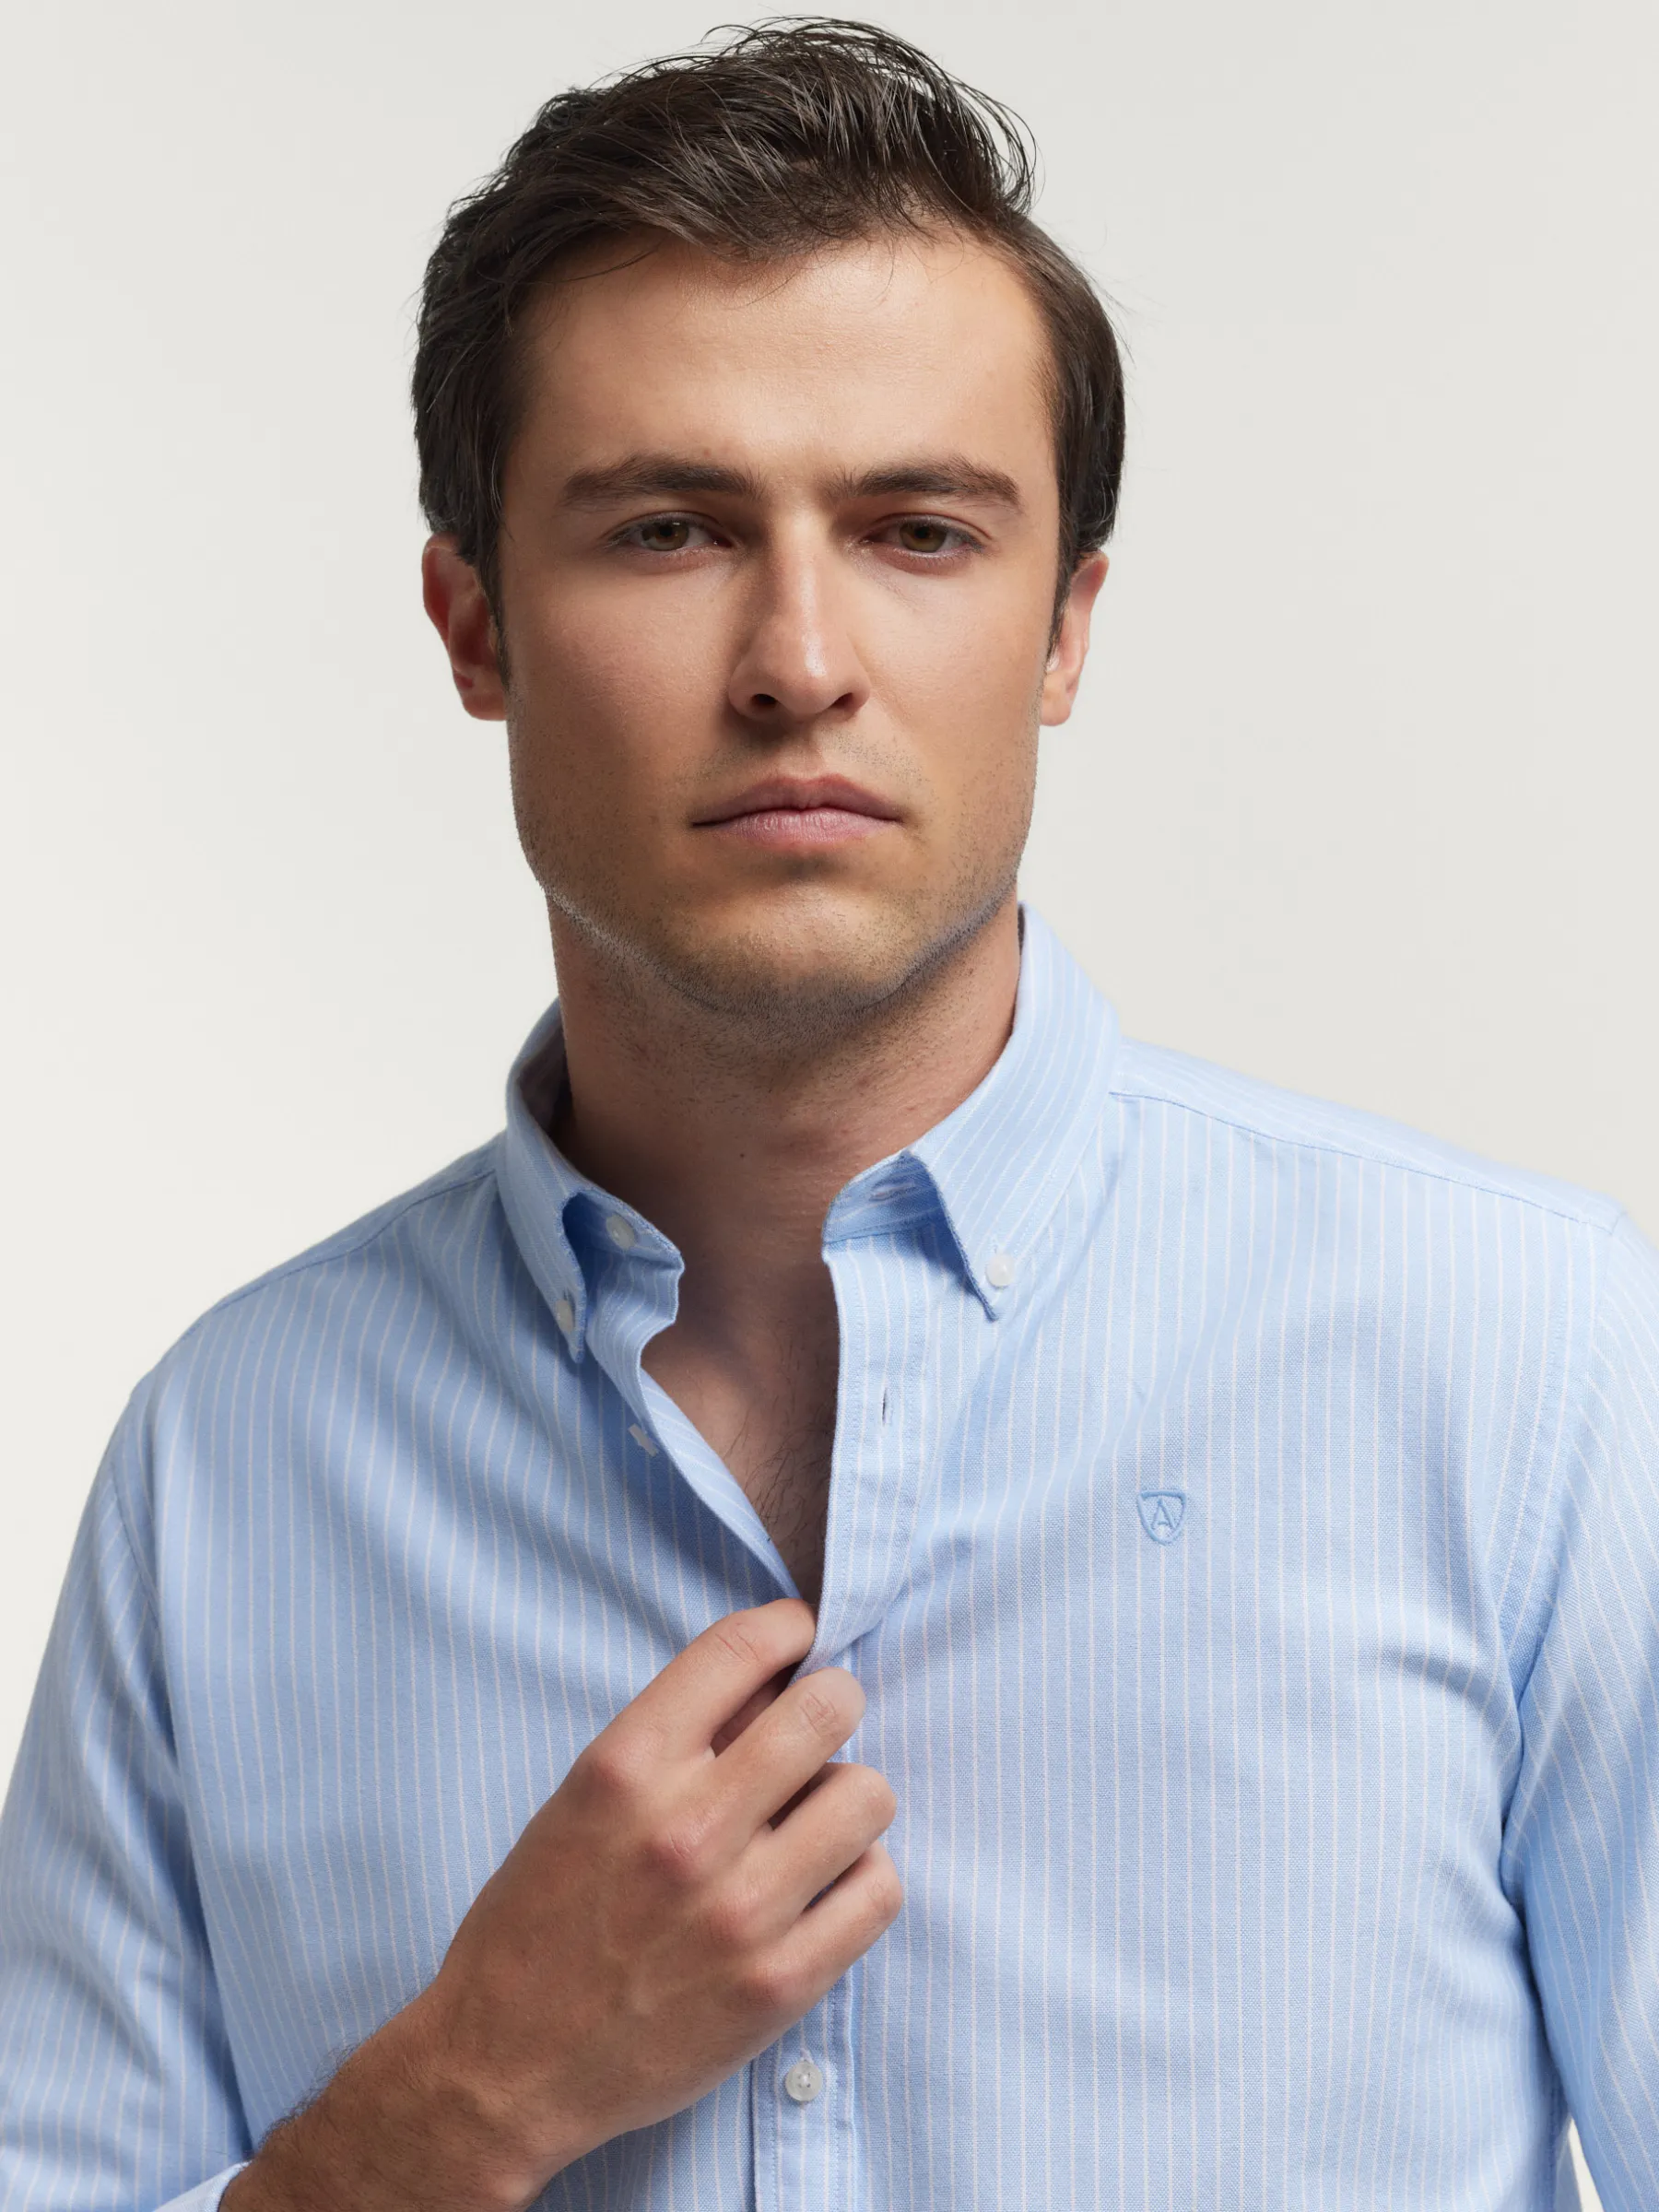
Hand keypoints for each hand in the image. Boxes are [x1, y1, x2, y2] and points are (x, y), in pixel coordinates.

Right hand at [226, 1598, 900, 2211]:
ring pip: (868, 1796)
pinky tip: (825, 1885)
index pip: (739, 1650)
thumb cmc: (536, 1922)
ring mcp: (739, 1912)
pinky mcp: (778, 1985)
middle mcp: (684, 1830)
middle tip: (821, 1723)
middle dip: (833, 1702)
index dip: (784, 1629)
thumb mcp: (577, 1802)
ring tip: (817, 1819)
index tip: (795, 1638)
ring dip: (849, 1797)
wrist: (502, 2069)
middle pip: (826, 1710)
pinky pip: (878, 1890)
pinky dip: (862, 1878)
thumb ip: (672, 1742)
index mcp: (622, 1769)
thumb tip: (773, 1685)